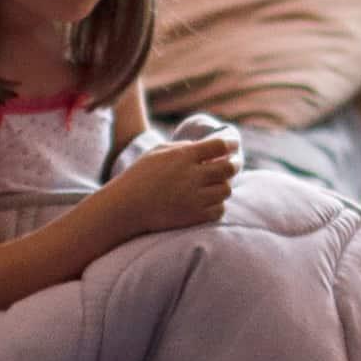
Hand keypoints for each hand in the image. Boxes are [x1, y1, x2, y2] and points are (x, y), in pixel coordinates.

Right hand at [107, 137, 239, 233]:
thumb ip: (184, 147)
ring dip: (223, 186)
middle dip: (234, 164)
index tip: (234, 145)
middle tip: (233, 164)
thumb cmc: (140, 177)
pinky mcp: (195, 216)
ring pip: (226, 190)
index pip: (219, 146)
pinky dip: (218, 205)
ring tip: (216, 184)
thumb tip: (210, 147)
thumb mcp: (158, 153)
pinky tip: (209, 201)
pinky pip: (220, 209)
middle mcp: (192, 176)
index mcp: (183, 156)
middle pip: (229, 168)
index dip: (231, 144)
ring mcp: (195, 197)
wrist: (126, 208)